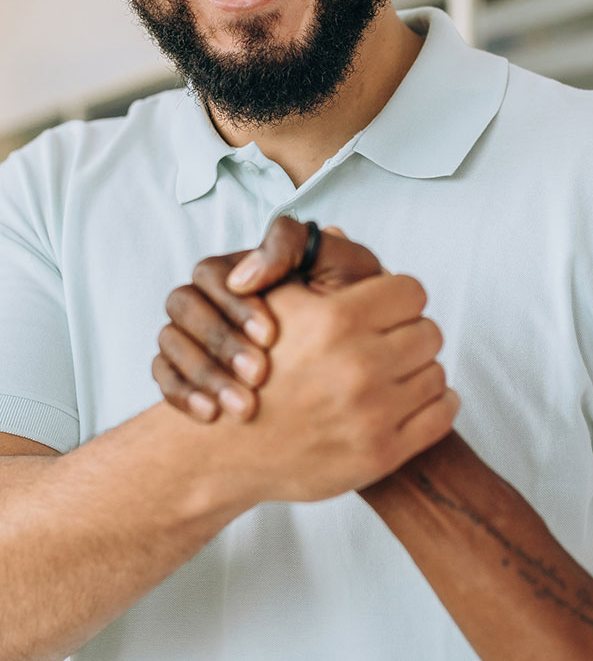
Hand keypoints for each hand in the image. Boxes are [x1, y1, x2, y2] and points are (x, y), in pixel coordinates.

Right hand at [153, 218, 383, 420]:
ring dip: (203, 371)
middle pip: (184, 304)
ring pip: (170, 340)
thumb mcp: (342, 265)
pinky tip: (212, 414)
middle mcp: (211, 296)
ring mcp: (193, 332)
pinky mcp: (183, 368)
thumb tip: (244, 275)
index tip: (271, 336)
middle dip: (221, 340)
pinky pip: (163, 376)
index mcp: (242, 268)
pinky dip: (182, 394)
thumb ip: (295, 246)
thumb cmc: (355, 306)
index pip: (214, 274)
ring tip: (242, 406)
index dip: (236, 304)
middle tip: (259, 375)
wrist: (361, 361)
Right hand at [212, 271, 457, 501]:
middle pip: (430, 332)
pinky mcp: (381, 454)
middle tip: (389, 342)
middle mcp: (358, 366)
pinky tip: (406, 401)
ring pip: (437, 373)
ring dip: (418, 371)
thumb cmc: (252, 369)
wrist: (227, 449)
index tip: (385, 308)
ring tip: (390, 373)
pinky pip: (441, 415)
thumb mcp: (271, 304)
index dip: (396, 297)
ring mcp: (373, 414)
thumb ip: (304, 264)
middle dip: (409, 333)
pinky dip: (433, 405)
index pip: (412, 291)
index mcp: (336, 321)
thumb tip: (336, 230)